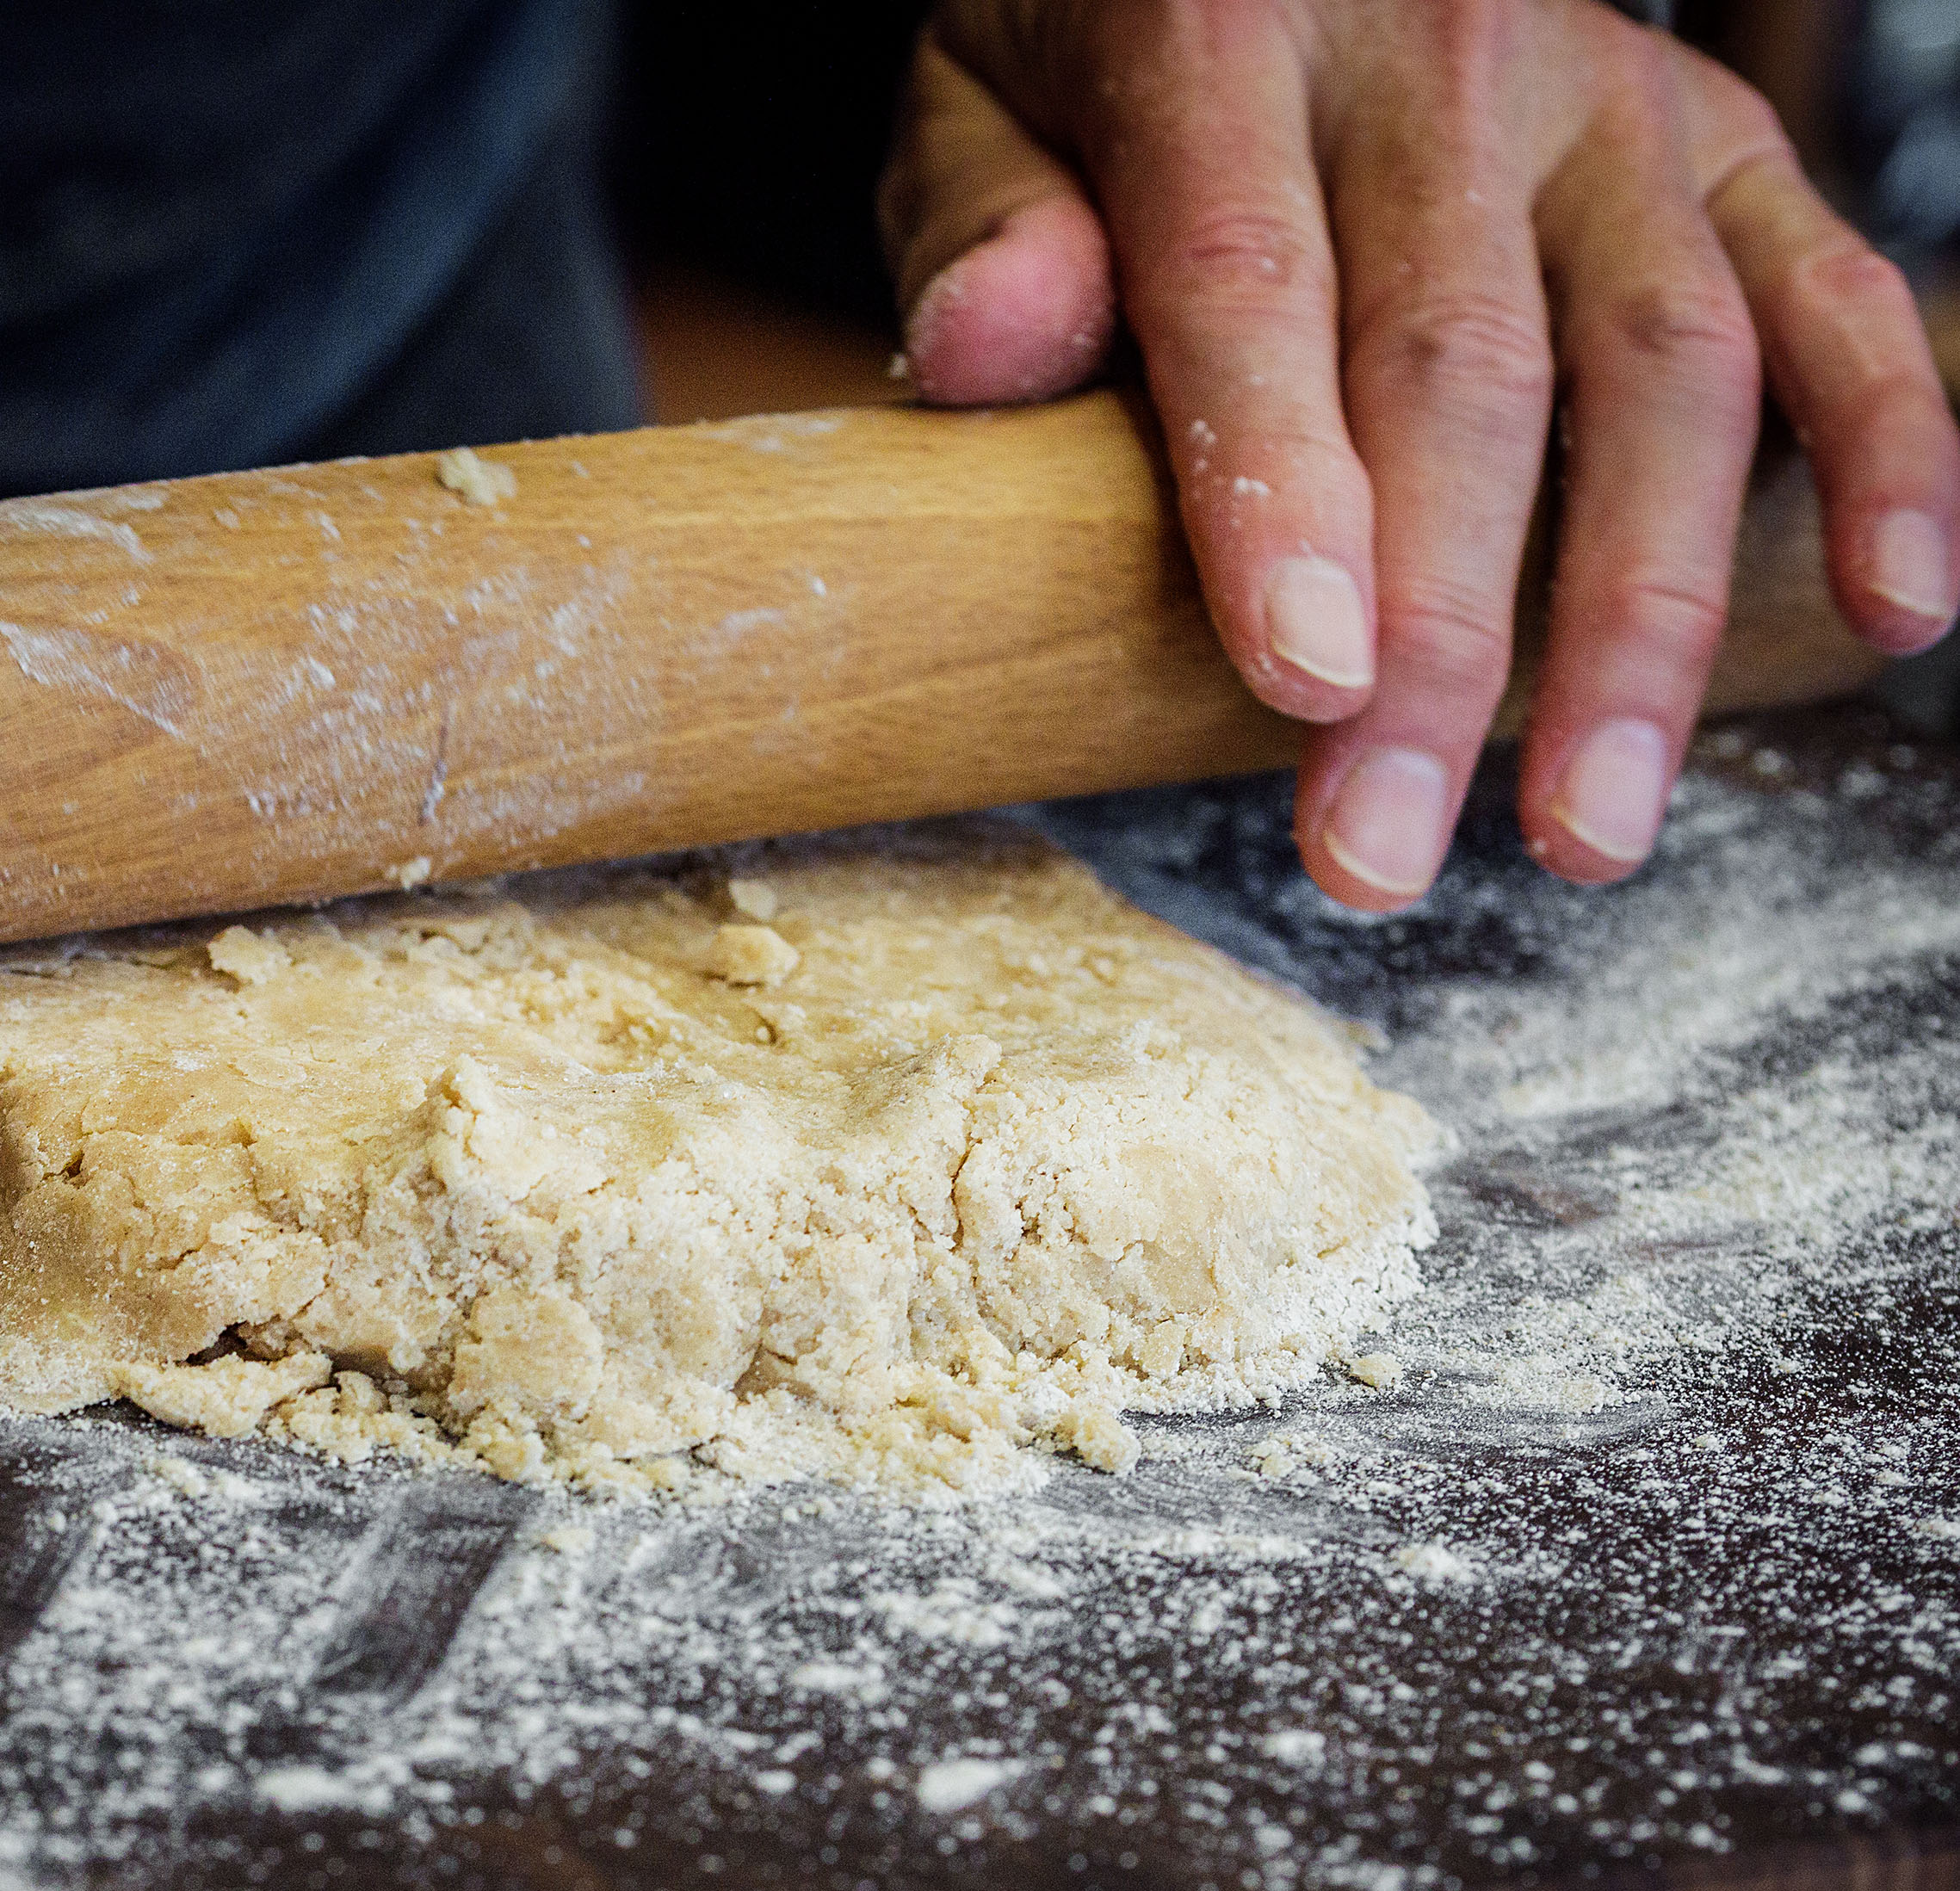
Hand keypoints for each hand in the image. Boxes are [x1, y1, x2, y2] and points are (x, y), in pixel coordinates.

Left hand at [878, 0, 1959, 908]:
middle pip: (1462, 370)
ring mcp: (1612, 98)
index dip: (1281, 490)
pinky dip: (1890, 449)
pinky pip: (1834, 296)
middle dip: (1438, 641)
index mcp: (1230, 36)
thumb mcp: (984, 95)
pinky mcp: (1728, 138)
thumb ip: (982, 223)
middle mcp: (1448, 53)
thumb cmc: (1107, 47)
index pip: (1252, 281)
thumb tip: (983, 346)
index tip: (1304, 679)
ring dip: (1639, 619)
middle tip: (1378, 849)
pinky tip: (1897, 610)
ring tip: (1586, 832)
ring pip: (1665, 370)